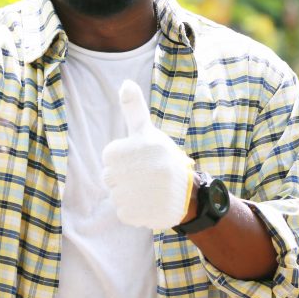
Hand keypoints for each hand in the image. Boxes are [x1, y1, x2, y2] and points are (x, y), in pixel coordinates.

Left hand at [102, 80, 195, 229]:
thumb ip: (134, 109)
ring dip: (129, 195)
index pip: (109, 157)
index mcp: (137, 146)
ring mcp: (139, 194)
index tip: (142, 160)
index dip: (123, 160)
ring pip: (115, 196)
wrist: (190, 193)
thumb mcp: (148, 131)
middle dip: (124, 178)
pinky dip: (134, 211)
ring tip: (149, 189)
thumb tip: (125, 83)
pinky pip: (123, 213)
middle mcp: (138, 169)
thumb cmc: (163, 158)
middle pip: (108, 178)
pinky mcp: (139, 214)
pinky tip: (150, 203)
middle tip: (146, 175)